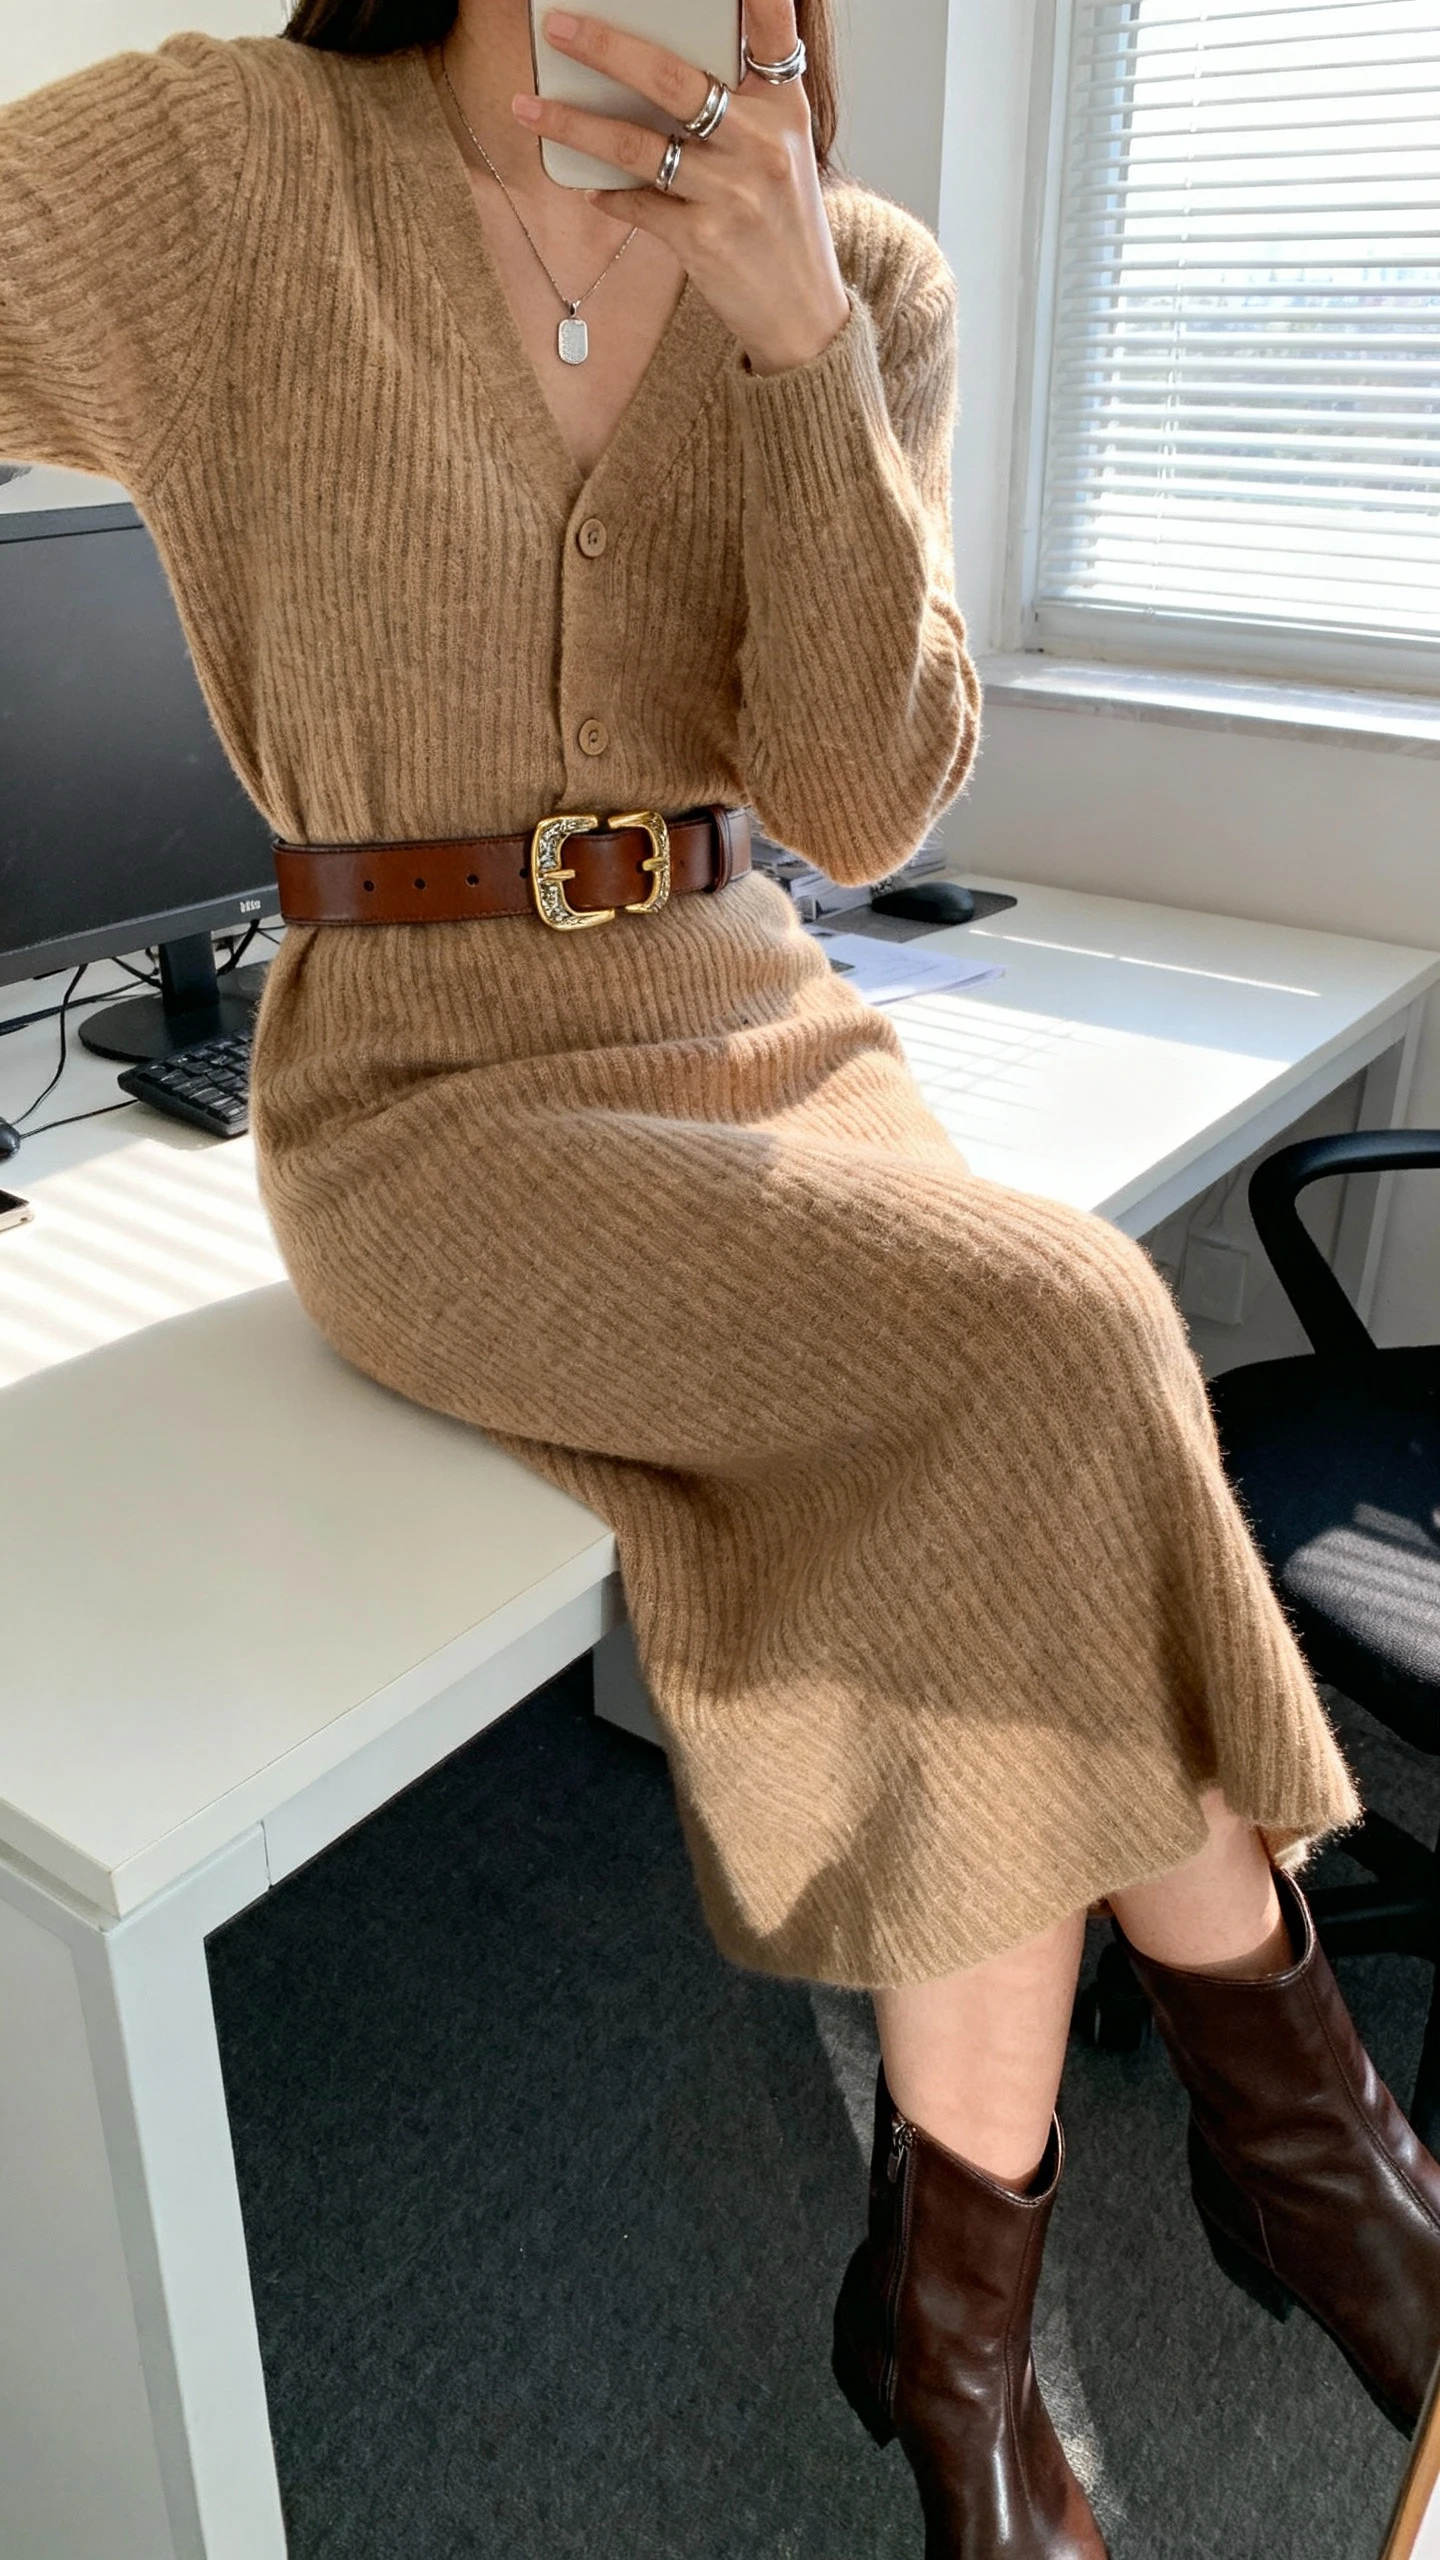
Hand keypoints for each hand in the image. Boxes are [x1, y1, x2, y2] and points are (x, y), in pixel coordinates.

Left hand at [513, 4, 851, 375]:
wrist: (804, 314)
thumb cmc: (782, 220)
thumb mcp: (781, 149)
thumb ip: (740, 101)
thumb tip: (650, 63)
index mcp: (785, 106)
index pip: (774, 29)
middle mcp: (762, 142)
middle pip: (670, 78)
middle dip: (604, 46)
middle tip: (557, 26)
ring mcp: (733, 193)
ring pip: (637, 144)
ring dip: (573, 124)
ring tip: (527, 107)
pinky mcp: (705, 241)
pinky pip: (637, 204)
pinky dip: (608, 193)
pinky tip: (588, 186)